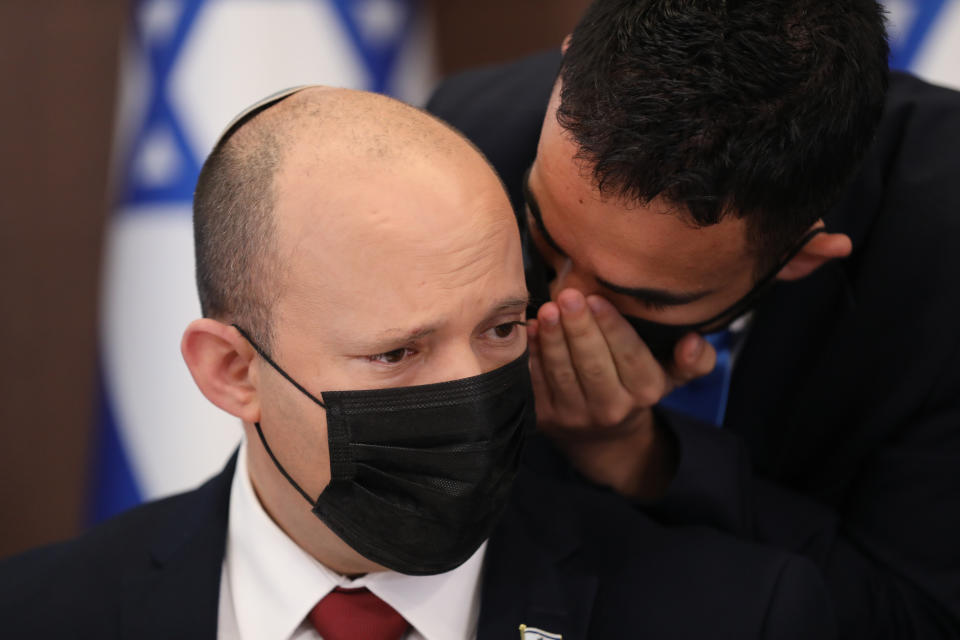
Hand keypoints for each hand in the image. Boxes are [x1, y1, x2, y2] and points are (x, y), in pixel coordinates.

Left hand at [528, 289, 716, 498]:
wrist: (603, 439)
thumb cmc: (637, 388)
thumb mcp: (671, 376)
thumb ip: (695, 360)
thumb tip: (695, 340)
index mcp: (645, 392)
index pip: (629, 357)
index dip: (612, 328)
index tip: (597, 299)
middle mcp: (611, 408)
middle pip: (593, 365)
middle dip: (579, 329)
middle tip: (568, 296)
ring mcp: (575, 416)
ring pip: (562, 373)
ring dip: (552, 339)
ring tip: (547, 309)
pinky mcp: (545, 418)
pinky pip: (536, 383)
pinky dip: (531, 355)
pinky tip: (529, 328)